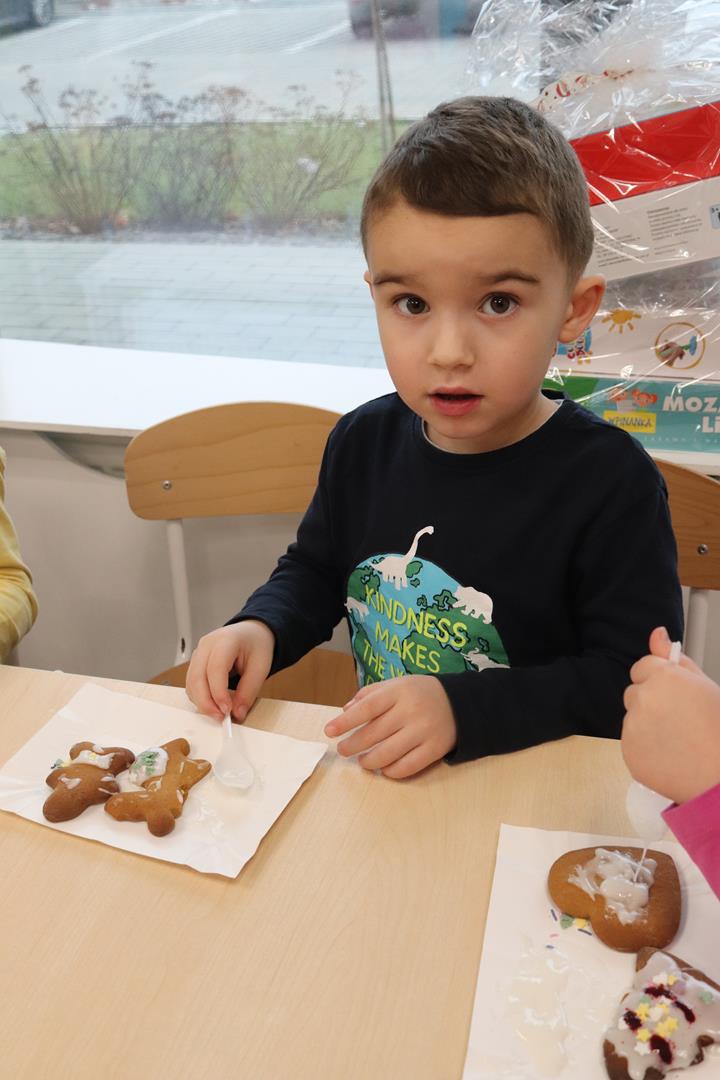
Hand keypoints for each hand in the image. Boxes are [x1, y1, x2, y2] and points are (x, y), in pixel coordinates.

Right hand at [185, 620, 274, 722]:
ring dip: (202, 702)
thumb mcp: (261, 667)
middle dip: (207, 702)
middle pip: (197, 677)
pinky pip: (191, 684)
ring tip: (219, 714)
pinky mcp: (195, 663)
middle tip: (221, 718)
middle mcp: (207, 645)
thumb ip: (249, 691)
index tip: (227, 710)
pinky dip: (199, 698)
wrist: (250, 633)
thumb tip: (237, 714)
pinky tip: (213, 705)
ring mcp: (198, 653)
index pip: (215, 668)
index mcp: (225, 640)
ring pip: (191, 683)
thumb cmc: (256, 645)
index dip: (219, 692)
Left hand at [324, 675, 456, 778]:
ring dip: (369, 761)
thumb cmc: (421, 694)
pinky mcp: (435, 749)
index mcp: (399, 691)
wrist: (462, 704)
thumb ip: (370, 694)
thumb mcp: (397, 684)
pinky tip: (384, 769)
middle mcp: (411, 710)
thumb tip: (345, 711)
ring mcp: (424, 731)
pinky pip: (408, 766)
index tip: (329, 731)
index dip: (345, 721)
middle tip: (343, 750)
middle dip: (352, 745)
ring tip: (362, 761)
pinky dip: (391, 771)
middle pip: (374, 733)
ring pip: (388, 753)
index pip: (367, 707)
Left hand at [622, 626, 719, 802]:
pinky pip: (631, 743)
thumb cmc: (719, 731)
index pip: (642, 666)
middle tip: (680, 719)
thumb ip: (676, 659)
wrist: (719, 777)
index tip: (674, 694)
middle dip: (650, 701)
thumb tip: (657, 633)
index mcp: (664, 678)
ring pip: (632, 718)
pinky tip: (670, 755)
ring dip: (647, 725)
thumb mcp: (705, 686)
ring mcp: (633, 726)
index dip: (659, 680)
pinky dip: (644, 747)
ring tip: (678, 739)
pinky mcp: (628, 752)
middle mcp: (644, 698)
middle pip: (634, 692)